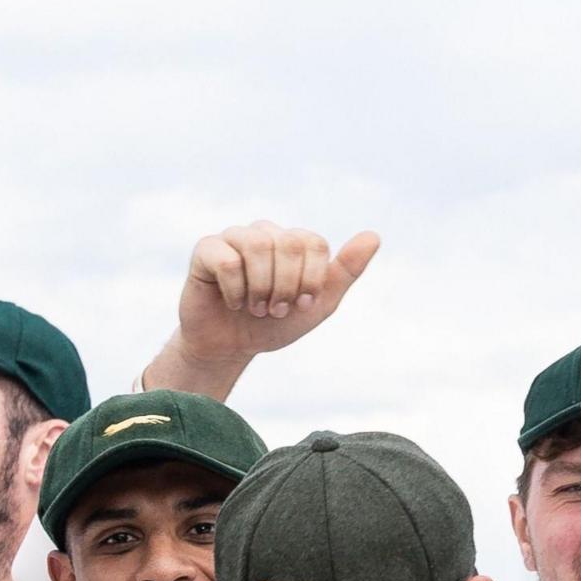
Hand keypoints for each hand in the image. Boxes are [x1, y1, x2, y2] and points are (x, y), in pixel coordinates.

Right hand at [159, 224, 381, 379]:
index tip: (301, 304)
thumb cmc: (275, 324)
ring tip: (256, 308)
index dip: (310, 279)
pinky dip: (235, 291)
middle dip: (287, 286)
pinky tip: (232, 302)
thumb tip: (374, 236)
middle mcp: (265, 233)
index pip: (314, 242)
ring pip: (258, 245)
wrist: (231, 347)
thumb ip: (345, 271)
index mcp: (293, 242)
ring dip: (261, 288)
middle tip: (276, 310)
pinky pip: (227, 260)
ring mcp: (234, 237)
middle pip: (288, 242)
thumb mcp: (318, 304)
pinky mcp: (206, 249)